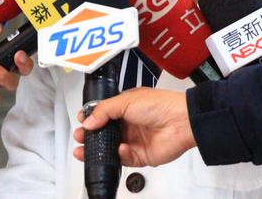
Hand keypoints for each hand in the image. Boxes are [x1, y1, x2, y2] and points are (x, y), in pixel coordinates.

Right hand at [73, 87, 195, 166]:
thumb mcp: (127, 101)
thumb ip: (104, 111)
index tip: (81, 121)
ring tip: (84, 150)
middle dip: (90, 135)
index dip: (92, 118)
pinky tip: (120, 148)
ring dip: (98, 149)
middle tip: (80, 137)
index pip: (103, 113)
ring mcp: (134, 139)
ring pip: (110, 148)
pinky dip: (119, 155)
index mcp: (126, 106)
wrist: (181, 122)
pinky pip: (124, 158)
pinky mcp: (140, 155)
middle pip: (104, 132)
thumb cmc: (161, 105)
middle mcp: (129, 123)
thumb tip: (89, 120)